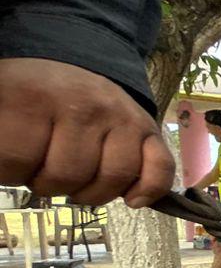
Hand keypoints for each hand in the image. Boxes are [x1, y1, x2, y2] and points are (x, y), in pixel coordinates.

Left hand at [0, 58, 173, 206]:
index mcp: (35, 98)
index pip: (16, 161)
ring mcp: (122, 116)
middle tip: (44, 171)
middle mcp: (84, 104)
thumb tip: (4, 170)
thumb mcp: (0, 108)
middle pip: (66, 175)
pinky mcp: (149, 128)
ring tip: (76, 180)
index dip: (10, 174)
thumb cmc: (30, 97)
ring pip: (111, 178)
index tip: (12, 164)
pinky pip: (159, 168)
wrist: (69, 67)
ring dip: (90, 193)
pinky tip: (132, 200)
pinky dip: (148, 190)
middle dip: (51, 185)